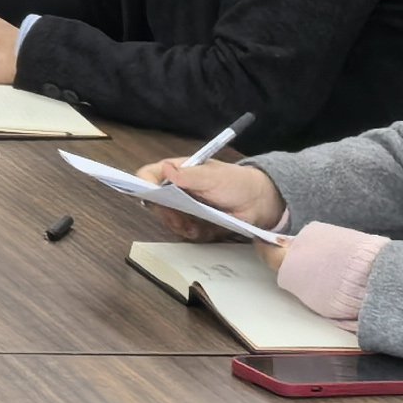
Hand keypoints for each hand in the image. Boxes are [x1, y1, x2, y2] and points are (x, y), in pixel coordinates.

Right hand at [139, 154, 287, 240]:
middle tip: (179, 218)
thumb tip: (166, 169)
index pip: (149, 174)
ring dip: (178, 225)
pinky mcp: (194, 221)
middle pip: (154, 201)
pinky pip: (182, 230)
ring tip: (194, 227)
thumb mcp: (214, 177)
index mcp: (178, 171)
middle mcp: (177, 188)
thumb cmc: (238, 182)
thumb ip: (190, 175)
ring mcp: (185, 205)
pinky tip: (201, 231)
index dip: (143, 185)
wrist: (259, 202)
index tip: (150, 198)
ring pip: (167, 218)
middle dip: (165, 213)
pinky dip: (190, 233)